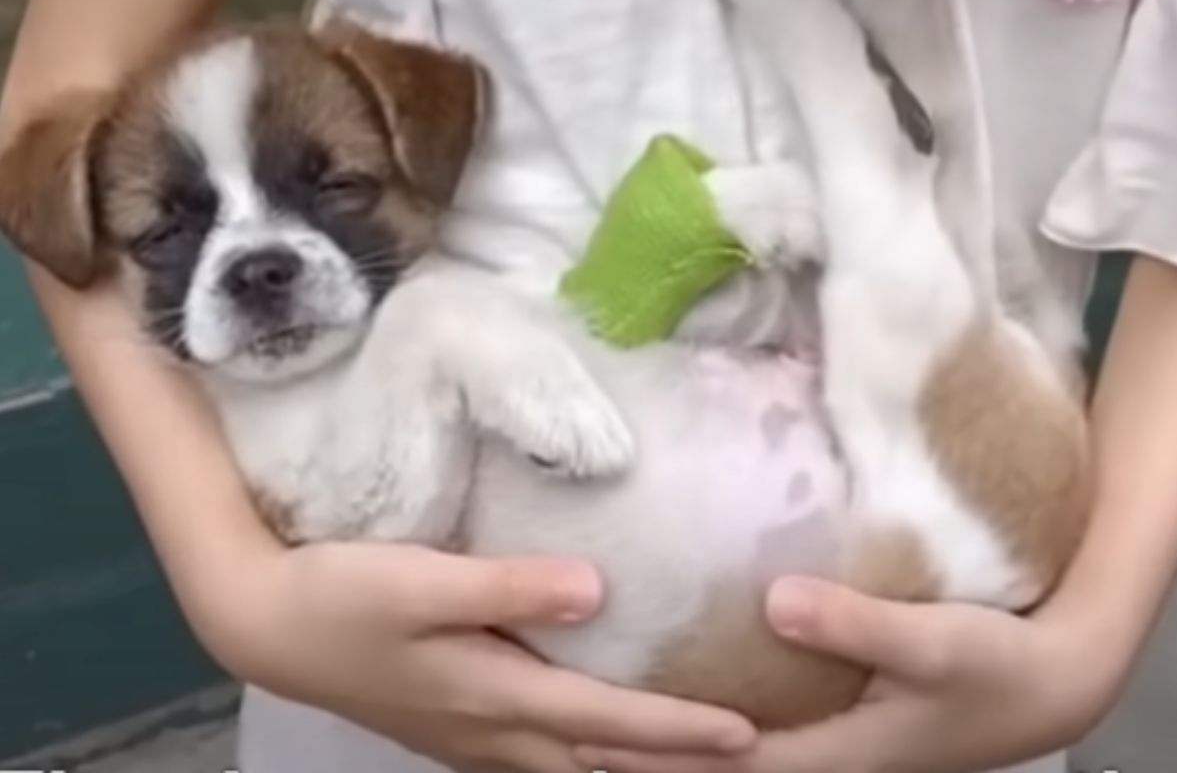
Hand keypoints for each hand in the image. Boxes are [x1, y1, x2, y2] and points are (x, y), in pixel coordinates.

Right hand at [214, 541, 755, 772]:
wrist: (270, 624)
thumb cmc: (346, 594)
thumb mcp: (423, 581)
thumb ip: (509, 588)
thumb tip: (599, 592)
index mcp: (495, 694)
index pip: (606, 722)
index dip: (679, 731)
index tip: (747, 735)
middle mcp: (491, 731)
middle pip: (598, 762)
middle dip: (670, 766)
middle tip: (740, 760)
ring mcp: (468, 737)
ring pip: (569, 766)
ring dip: (631, 765)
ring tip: (685, 755)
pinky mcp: (450, 725)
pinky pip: (539, 756)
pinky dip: (585, 754)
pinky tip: (592, 738)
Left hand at [578, 576, 1122, 772]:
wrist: (1051, 684)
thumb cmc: (994, 663)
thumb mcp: (934, 641)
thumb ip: (857, 624)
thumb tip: (772, 602)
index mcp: (833, 753)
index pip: (722, 762)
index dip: (652, 748)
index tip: (584, 729)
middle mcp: (823, 757)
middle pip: (716, 767)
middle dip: (645, 752)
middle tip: (568, 723)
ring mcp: (833, 743)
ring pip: (735, 752)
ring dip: (674, 736)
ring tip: (609, 707)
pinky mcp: (841, 719)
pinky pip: (763, 726)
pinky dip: (715, 714)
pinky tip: (690, 679)